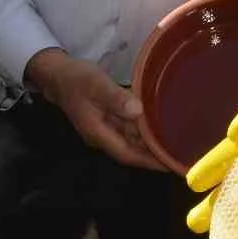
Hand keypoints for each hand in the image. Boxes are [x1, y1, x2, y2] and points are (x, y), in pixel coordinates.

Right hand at [25, 48, 165, 170]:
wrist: (57, 74)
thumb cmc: (76, 79)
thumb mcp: (95, 84)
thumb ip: (115, 98)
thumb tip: (138, 112)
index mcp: (98, 133)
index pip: (127, 153)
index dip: (149, 161)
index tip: (170, 164)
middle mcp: (102, 136)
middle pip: (132, 150)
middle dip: (154, 154)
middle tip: (180, 154)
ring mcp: (105, 128)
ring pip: (131, 140)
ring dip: (150, 142)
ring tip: (175, 142)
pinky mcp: (108, 118)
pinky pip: (128, 128)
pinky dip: (143, 129)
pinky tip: (158, 124)